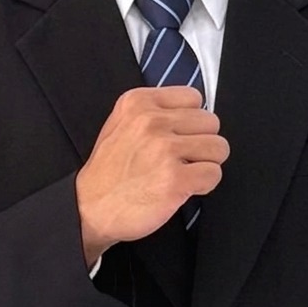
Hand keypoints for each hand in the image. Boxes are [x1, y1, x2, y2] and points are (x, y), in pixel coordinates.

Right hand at [75, 86, 229, 265]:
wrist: (89, 209)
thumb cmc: (108, 172)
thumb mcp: (120, 123)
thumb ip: (153, 110)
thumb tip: (192, 109)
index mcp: (138, 102)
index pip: (194, 97)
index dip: (190, 121)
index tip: (179, 135)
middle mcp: (151, 122)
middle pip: (210, 122)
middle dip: (201, 142)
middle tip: (182, 158)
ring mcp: (164, 150)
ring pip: (218, 147)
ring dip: (205, 163)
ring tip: (183, 172)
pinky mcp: (175, 179)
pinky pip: (214, 173)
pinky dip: (204, 184)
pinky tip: (183, 187)